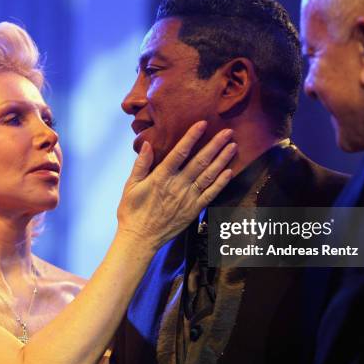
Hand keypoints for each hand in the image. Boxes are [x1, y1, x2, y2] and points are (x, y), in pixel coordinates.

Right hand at [117, 121, 235, 250]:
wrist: (140, 239)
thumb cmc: (132, 211)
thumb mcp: (130, 186)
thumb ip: (141, 164)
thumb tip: (146, 144)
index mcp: (161, 177)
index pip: (179, 153)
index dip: (192, 137)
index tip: (203, 124)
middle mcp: (177, 186)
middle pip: (200, 162)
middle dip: (215, 145)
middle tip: (228, 132)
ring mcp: (188, 198)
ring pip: (209, 176)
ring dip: (222, 160)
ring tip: (233, 146)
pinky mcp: (193, 210)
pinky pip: (210, 194)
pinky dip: (221, 183)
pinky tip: (229, 172)